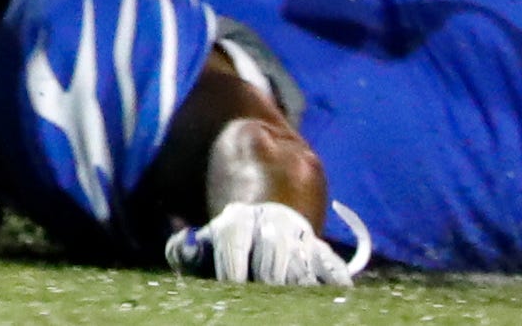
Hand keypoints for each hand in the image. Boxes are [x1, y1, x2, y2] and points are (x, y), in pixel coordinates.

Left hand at [166, 202, 360, 286]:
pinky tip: (335, 294)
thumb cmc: (226, 245)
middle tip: (261, 299)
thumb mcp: (202, 243)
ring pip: (302, 260)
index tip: (231, 286)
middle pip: (271, 252)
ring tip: (289, 300)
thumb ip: (184, 249)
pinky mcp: (321, 250)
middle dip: (265, 279)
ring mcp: (298, 236)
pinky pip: (334, 266)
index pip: (234, 241)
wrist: (261, 220)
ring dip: (296, 283)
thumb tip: (189, 247)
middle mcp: (270, 223)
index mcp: (237, 220)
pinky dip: (337, 280)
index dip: (231, 266)